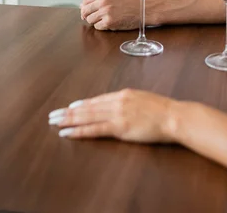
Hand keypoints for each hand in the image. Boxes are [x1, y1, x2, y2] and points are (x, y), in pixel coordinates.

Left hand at [48, 89, 174, 141]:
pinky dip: (79, 131)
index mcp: (123, 94)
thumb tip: (121, 106)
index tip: (69, 107)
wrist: (173, 116)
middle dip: (69, 112)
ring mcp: (117, 114)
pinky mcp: (119, 127)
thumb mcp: (144, 100)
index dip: (82, 104)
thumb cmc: (164, 110)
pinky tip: (67, 132)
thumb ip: (130, 102)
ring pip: (87, 117)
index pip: (97, 100)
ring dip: (69, 120)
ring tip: (54, 122)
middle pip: (88, 107)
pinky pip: (94, 129)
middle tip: (53, 115)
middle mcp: (117, 101)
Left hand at [80, 0, 140, 29]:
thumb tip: (83, 6)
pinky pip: (98, 27)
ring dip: (96, 21)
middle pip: (85, 11)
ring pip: (90, 20)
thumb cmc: (130, 2)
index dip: (85, 8)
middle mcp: (103, 1)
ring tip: (105, 19)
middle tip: (95, 18)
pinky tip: (110, 23)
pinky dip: (102, 27)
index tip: (87, 12)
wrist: (143, 9)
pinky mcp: (109, 22)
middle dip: (88, 16)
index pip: (85, 1)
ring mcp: (105, 12)